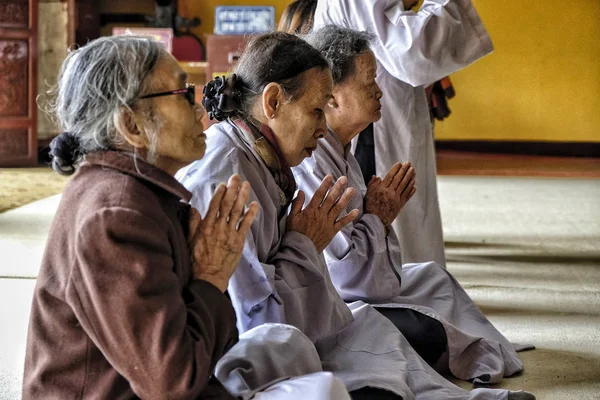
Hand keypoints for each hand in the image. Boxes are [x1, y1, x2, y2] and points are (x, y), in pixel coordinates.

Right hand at [188, 175, 258, 291]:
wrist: (209, 277)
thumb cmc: (197, 260)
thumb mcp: (189, 241)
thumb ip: (192, 224)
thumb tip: (193, 208)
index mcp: (206, 226)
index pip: (214, 205)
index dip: (220, 193)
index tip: (223, 184)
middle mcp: (218, 227)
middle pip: (227, 204)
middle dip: (232, 189)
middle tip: (237, 177)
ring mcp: (229, 234)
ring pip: (237, 211)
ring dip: (243, 197)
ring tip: (247, 185)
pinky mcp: (238, 242)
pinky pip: (246, 225)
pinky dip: (250, 214)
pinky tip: (255, 204)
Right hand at [286, 175, 358, 251]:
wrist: (300, 249)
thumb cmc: (294, 233)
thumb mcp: (291, 217)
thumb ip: (296, 204)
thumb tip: (300, 191)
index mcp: (311, 210)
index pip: (319, 194)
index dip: (325, 185)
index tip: (330, 176)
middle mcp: (321, 215)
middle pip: (331, 199)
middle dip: (338, 188)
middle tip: (344, 178)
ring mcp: (328, 223)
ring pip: (338, 208)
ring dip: (346, 198)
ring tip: (352, 189)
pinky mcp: (332, 231)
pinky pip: (342, 223)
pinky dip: (349, 217)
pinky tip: (356, 211)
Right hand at [365, 162, 415, 229]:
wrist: (376, 221)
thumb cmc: (370, 207)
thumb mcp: (368, 194)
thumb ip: (372, 184)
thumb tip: (376, 176)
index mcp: (381, 189)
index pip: (390, 176)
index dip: (396, 169)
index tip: (400, 163)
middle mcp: (390, 193)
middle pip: (399, 179)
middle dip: (404, 170)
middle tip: (409, 163)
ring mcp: (396, 199)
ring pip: (404, 186)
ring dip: (409, 177)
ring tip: (413, 171)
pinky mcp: (400, 205)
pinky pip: (407, 195)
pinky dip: (410, 189)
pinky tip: (414, 184)